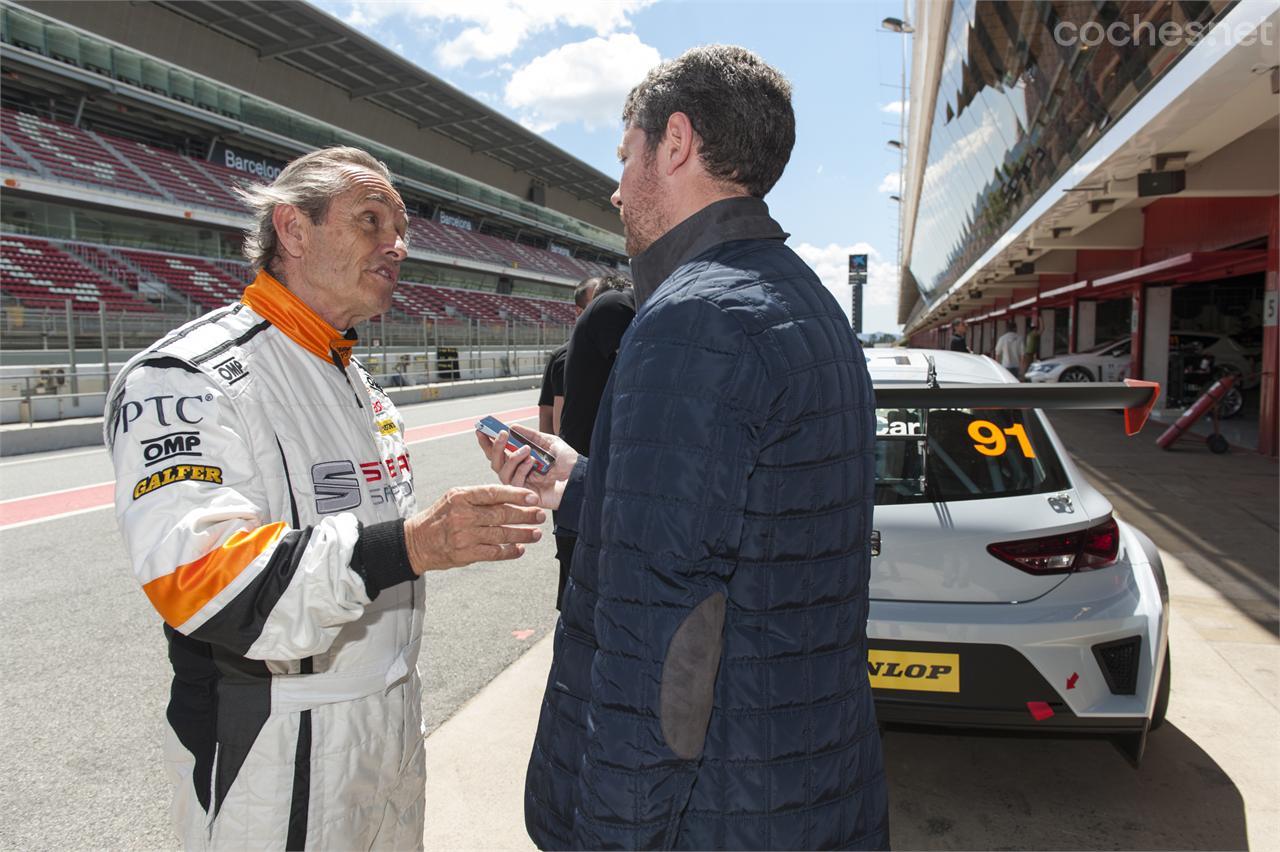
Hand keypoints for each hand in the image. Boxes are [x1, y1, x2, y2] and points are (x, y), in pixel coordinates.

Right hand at [404, 484, 544, 571]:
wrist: (416, 542)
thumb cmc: (439, 517)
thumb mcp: (454, 498)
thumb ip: (479, 498)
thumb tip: (511, 498)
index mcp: (461, 496)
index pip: (493, 493)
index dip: (516, 494)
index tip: (532, 497)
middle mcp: (462, 515)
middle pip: (501, 514)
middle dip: (525, 515)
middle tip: (540, 515)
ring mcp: (464, 535)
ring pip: (501, 534)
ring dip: (522, 535)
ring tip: (535, 534)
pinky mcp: (465, 554)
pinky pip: (493, 553)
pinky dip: (509, 552)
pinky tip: (519, 549)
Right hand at [475, 423, 577, 509]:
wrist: (581, 479)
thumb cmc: (568, 462)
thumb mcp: (549, 443)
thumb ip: (531, 436)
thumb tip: (512, 426)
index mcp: (521, 460)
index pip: (499, 452)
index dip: (488, 442)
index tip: (481, 429)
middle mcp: (518, 472)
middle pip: (495, 462)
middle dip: (495, 447)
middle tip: (501, 434)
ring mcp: (521, 484)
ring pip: (502, 472)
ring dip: (512, 457)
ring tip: (527, 449)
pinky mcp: (526, 495)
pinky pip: (514, 482)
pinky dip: (521, 469)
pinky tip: (532, 462)